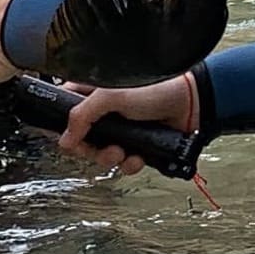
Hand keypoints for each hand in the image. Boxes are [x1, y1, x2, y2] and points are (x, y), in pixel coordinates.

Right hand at [58, 74, 198, 174]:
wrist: (190, 104)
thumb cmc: (155, 89)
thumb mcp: (111, 96)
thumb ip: (82, 115)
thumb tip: (64, 140)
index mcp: (94, 93)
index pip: (66, 110)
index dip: (63, 127)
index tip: (69, 139)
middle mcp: (105, 113)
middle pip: (82, 140)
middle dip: (91, 149)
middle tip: (103, 147)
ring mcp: (121, 130)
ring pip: (102, 154)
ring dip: (110, 158)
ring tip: (123, 153)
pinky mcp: (136, 145)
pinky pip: (123, 163)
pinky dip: (129, 164)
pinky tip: (138, 158)